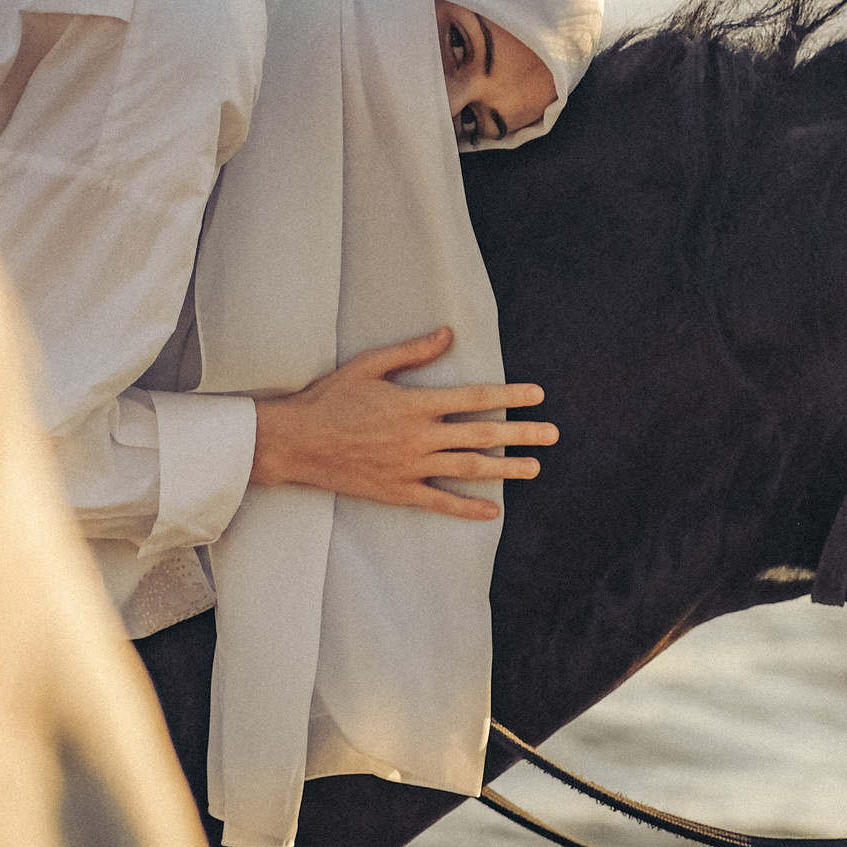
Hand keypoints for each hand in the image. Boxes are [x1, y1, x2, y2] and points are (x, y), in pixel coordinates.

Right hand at [249, 327, 557, 521]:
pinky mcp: (397, 491)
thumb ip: (412, 352)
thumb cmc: (328, 400)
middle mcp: (418, 437)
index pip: (474, 398)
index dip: (509, 395)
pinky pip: (439, 502)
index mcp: (414, 404)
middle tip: (552, 434)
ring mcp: (409, 467)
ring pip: (467, 469)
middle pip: (481, 434)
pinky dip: (467, 508)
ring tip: (534, 468)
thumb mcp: (368, 367)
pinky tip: (492, 511)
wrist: (294, 442)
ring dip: (505, 469)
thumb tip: (448, 335)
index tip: (537, 395)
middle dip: (521, 433)